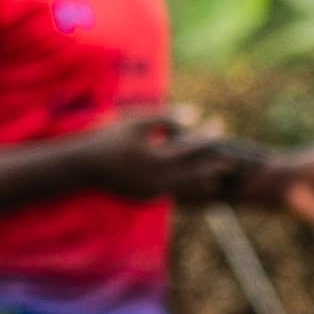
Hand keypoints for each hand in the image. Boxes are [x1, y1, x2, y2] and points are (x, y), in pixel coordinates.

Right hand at [71, 104, 240, 202]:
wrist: (83, 167)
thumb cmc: (109, 138)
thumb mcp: (136, 121)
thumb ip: (167, 117)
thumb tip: (196, 114)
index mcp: (157, 157)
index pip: (192, 145)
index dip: (209, 135)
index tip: (220, 124)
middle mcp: (158, 179)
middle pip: (195, 172)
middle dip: (213, 162)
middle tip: (230, 156)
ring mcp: (152, 192)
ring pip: (186, 188)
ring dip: (202, 180)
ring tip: (215, 175)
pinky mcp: (146, 199)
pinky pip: (172, 194)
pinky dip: (184, 189)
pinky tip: (190, 184)